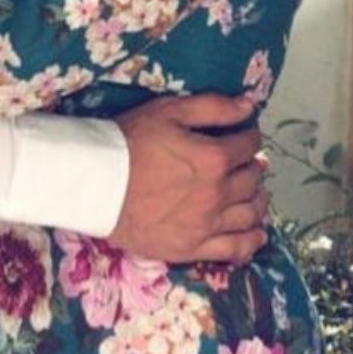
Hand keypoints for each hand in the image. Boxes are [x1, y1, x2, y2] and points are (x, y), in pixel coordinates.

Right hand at [108, 95, 268, 265]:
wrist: (94, 184)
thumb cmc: (129, 142)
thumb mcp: (168, 111)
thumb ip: (213, 107)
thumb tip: (249, 104)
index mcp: (213, 158)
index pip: (248, 145)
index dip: (250, 137)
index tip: (245, 136)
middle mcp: (217, 194)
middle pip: (252, 180)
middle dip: (253, 167)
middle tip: (248, 163)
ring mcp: (206, 224)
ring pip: (249, 214)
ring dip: (258, 201)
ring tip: (254, 194)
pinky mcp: (192, 247)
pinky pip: (235, 248)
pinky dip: (252, 240)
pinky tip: (256, 233)